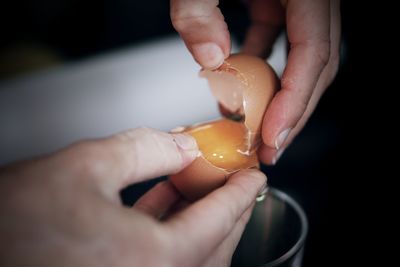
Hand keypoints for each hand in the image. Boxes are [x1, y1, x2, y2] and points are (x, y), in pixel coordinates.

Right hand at [0, 128, 265, 266]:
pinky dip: (171, 232)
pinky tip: (165, 204)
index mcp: (153, 261)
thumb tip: (182, 145)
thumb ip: (145, 149)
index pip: (219, 221)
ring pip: (191, 257)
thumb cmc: (13, 225)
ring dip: (201, 220)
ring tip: (201, 185)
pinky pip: (162, 261)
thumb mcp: (86, 166)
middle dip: (229, 209)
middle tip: (235, 180)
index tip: (254, 176)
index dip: (241, 191)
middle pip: (214, 246)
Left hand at [170, 0, 340, 163]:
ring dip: (276, 95)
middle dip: (292, 112)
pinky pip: (276, 40)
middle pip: (315, 66)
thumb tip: (209, 58)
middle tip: (268, 148)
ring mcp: (294, 1)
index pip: (315, 52)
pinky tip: (235, 86)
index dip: (295, 100)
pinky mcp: (276, 1)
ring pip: (298, 59)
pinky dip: (257, 69)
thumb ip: (198, 10)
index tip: (272, 136)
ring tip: (252, 127)